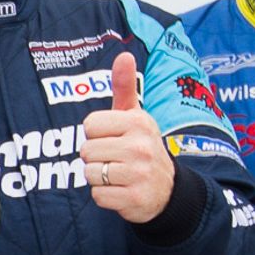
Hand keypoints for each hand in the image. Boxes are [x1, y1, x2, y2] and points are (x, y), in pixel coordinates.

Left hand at [80, 52, 174, 223]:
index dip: (97, 134)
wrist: (168, 189)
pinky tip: (121, 190)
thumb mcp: (135, 116)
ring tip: (118, 174)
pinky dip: (105, 196)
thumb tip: (123, 55)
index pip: (90, 125)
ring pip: (90, 174)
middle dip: (96, 157)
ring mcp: (138, 174)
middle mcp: (140, 146)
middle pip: (86, 151)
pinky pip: (97, 196)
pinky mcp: (134, 199)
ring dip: (99, 177)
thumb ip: (124, 86)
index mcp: (138, 122)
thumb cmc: (142, 146)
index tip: (114, 138)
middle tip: (116, 159)